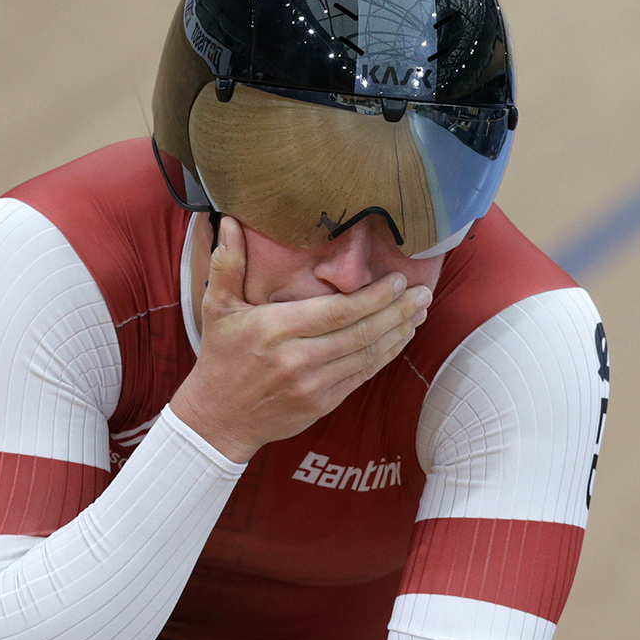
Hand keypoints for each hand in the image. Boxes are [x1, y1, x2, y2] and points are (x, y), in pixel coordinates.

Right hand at [171, 216, 429, 462]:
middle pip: (360, 331)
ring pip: (367, 354)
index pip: (337, 311)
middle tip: (423, 292)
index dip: (373, 296)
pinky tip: (400, 338)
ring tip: (420, 312)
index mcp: (276, 329)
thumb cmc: (221, 357)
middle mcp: (298, 358)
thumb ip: (227, 263)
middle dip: (397, 311)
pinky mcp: (322, 404)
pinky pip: (362, 376)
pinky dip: (386, 356)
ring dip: (399, 333)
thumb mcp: (217, 307)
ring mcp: (313, 385)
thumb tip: (230, 220)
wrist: (219, 418)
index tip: (397, 280)